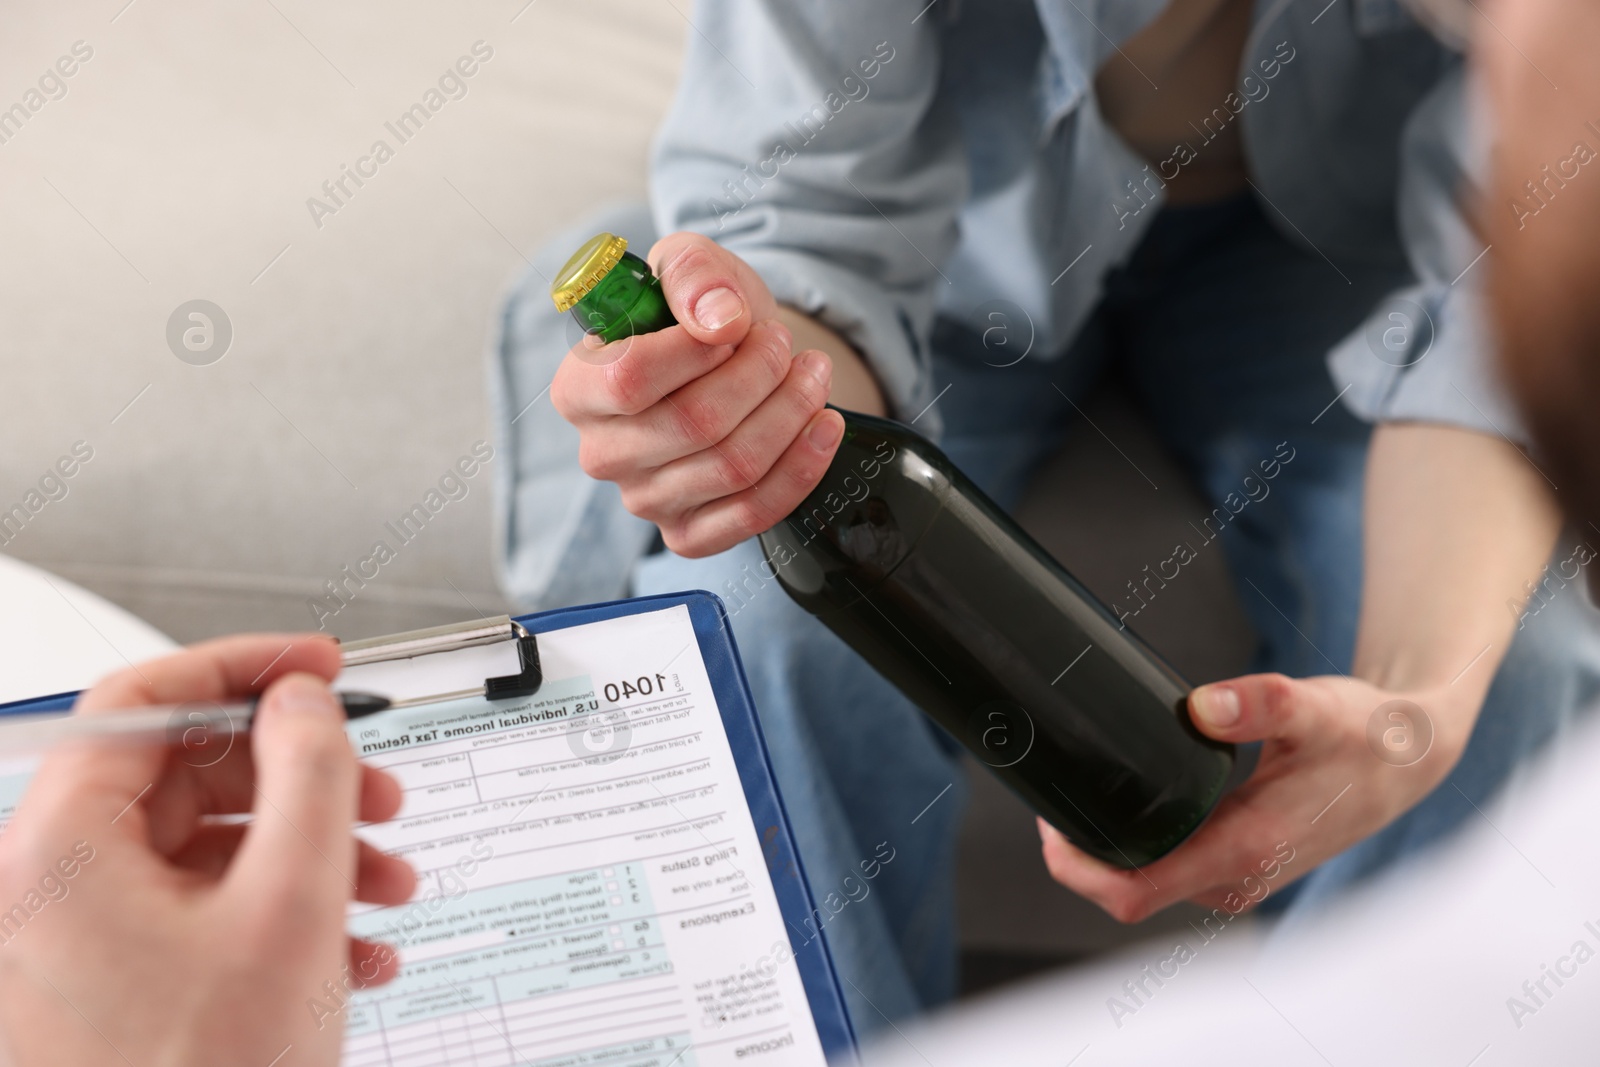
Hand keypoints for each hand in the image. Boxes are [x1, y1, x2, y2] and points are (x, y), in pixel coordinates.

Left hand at [0, 635, 415, 1066]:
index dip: (244, 667)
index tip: (318, 667)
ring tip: (385, 886)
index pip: (143, 700)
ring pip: (207, 850)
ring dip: (310, 855)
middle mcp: (47, 888)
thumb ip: (310, 776)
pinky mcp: (109, 989)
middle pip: (186, 777)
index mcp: (58, 850)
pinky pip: (201, 915)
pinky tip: (351, 949)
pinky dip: (282, 915)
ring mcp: (76, 945)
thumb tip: (305, 703)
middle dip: (302, 782)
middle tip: (377, 790)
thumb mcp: (289, 909)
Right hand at [551, 232, 845, 557]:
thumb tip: (719, 319)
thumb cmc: (701, 319)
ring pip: (734, 466)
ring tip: (812, 372)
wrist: (735, 366)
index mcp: (580, 389)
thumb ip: (693, 273)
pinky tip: (824, 425)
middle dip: (760, 374)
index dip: (694, 350)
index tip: (736, 324)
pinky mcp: (689, 535)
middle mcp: (602, 454)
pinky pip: (754, 514)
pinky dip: (802, 466)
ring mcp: (645, 502)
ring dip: (791, 411)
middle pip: (694, 424)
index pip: (628, 379)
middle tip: (783, 342)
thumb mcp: (692, 269)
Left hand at [1038, 673, 1471, 921]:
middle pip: (1126, 891)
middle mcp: (1236, 879)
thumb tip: (1203, 706)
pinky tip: (1115, 806)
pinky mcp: (1236, 865)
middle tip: (1049, 791)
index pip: (1134, 892)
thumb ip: (1261, 703)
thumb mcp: (1316, 707)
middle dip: (1079, 854)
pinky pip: (1165, 870)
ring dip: (1104, 850)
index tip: (1047, 821)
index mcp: (1244, 851)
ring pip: (1143, 883)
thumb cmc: (1362, 736)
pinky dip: (1132, 845)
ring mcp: (1235, 879)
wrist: (1406, 759)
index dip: (1078, 867)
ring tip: (1072, 793)